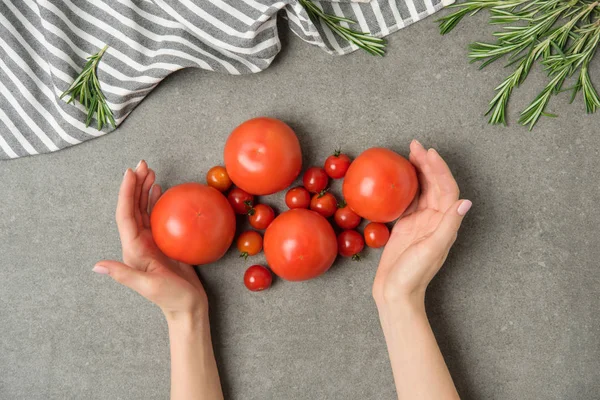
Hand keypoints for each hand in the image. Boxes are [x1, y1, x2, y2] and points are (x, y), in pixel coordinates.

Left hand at [93, 161, 207, 319]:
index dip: (126, 193)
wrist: (188, 307)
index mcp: (133, 250)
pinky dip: (157, 202)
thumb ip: (124, 275)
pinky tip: (160, 191)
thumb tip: (97, 266)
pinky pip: (158, 217)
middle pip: (133, 208)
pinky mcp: (165, 243)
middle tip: (143, 164)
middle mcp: (139, 243)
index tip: (131, 173)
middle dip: (136, 185)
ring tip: (150, 172)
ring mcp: (151, 242)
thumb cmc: (171, 298)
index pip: (126, 215)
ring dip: (145, 190)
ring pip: (144, 210)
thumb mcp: (147, 287)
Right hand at [373, 141, 471, 306]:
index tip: (428, 153)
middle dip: (426, 164)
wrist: (396, 294)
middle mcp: (434, 220)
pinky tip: (397, 178)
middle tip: (414, 145)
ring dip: (416, 172)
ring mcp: (420, 223)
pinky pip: (407, 201)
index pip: (445, 189)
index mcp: (443, 224)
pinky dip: (404, 187)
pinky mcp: (405, 227)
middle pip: (433, 185)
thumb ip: (448, 226)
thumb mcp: (432, 250)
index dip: (439, 169)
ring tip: (407, 154)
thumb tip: (465, 202)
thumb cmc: (413, 275)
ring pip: (421, 190)